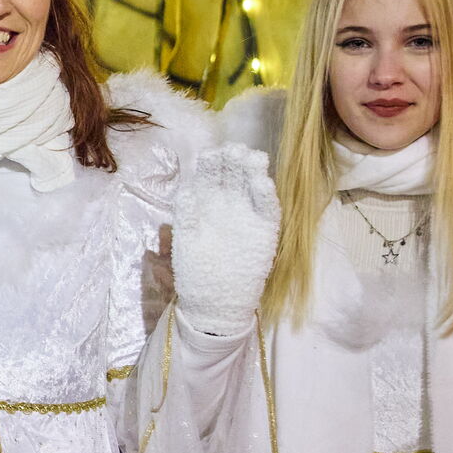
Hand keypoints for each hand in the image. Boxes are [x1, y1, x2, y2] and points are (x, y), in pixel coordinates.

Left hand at [171, 144, 278, 332]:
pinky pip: (268, 209)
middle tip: (234, 149)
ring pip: (251, 186)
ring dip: (252, 171)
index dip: (212, 164)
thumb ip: (186, 216)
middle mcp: (229, 204)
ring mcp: (248, 215)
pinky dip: (266, 196)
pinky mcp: (266, 229)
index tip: (211, 153)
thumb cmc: (196, 271)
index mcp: (207, 203)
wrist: (215, 303)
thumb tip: (186, 191)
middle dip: (233, 161)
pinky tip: (261, 183)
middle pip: (233, 175)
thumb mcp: (185, 241)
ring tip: (251, 158)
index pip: (211, 176)